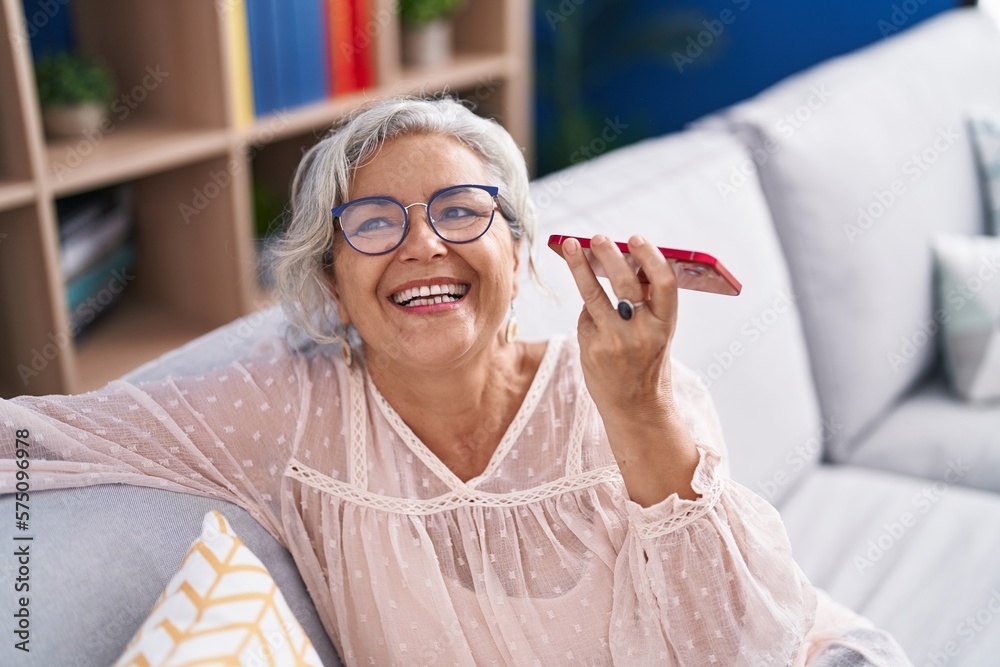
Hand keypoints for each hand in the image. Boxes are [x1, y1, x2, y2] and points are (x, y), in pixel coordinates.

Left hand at [561, 234, 698, 503]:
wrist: (636, 409)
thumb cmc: (647, 363)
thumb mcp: (658, 332)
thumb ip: (646, 303)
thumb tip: (619, 261)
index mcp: (667, 324)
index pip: (664, 282)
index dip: (650, 256)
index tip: (635, 238)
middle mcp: (642, 332)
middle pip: (625, 283)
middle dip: (609, 255)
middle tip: (599, 237)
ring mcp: (615, 341)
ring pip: (594, 295)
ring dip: (581, 267)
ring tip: (572, 246)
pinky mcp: (592, 349)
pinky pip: (586, 317)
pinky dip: (588, 310)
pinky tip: (593, 312)